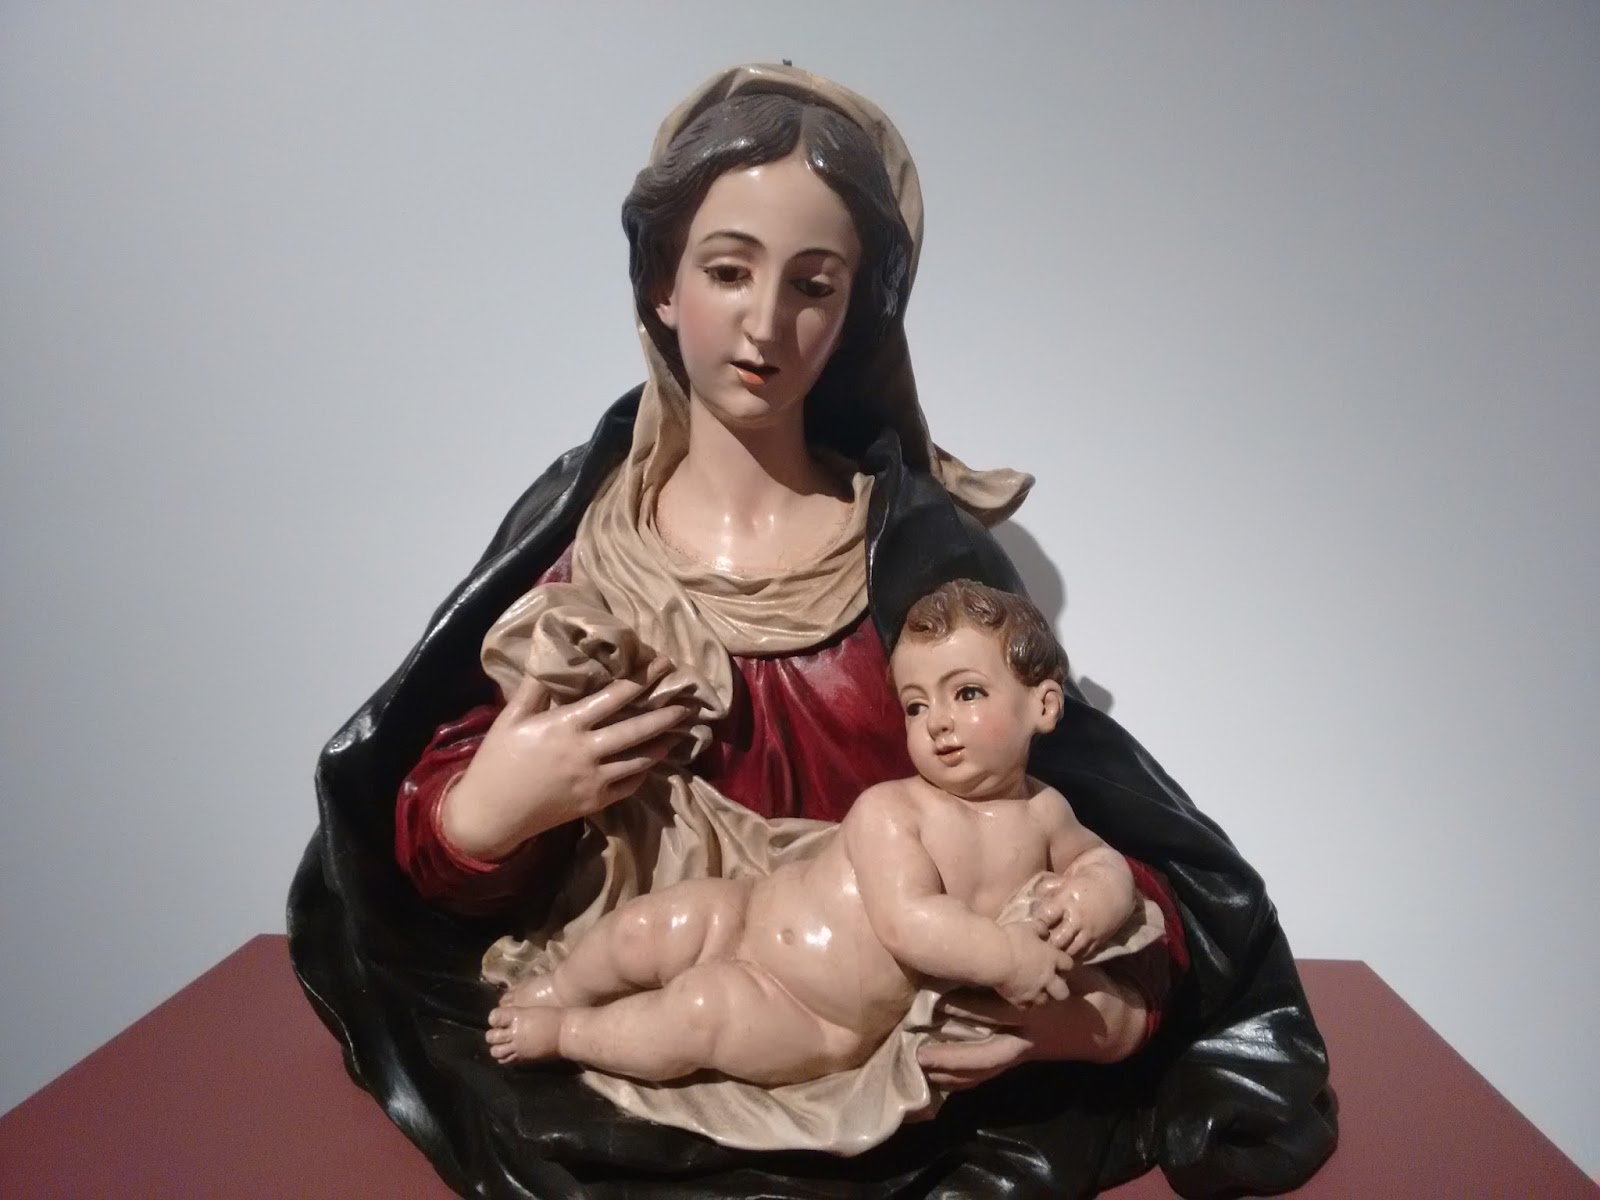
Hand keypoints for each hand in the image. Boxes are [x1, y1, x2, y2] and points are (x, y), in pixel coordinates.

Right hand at [440, 666, 690, 858]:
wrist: (491, 813)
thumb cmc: (498, 760)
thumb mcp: (511, 718)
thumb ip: (535, 687)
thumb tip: (553, 655)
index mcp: (566, 725)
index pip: (614, 696)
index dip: (642, 679)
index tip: (662, 665)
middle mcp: (586, 751)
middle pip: (637, 729)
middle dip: (666, 714)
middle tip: (688, 702)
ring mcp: (594, 780)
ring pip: (640, 759)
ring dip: (662, 744)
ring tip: (679, 731)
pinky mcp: (595, 802)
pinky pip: (629, 785)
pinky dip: (643, 772)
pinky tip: (652, 761)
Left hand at [919, 968, 1147, 1089]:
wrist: (1112, 1024)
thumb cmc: (1083, 986)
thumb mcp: (1066, 967)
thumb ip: (1037, 954)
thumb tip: (1006, 933)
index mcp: (1038, 1009)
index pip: (997, 1012)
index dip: (967, 1010)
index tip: (938, 1002)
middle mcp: (1030, 1035)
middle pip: (987, 1050)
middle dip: (954, 1053)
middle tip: (920, 1050)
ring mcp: (1027, 1051)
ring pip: (987, 1068)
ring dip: (955, 1071)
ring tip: (923, 1068)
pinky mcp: (1025, 1058)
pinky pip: (993, 1072)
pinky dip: (968, 1078)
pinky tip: (943, 1079)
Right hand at [995, 921, 1071, 1007]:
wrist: (995, 957)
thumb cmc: (1012, 938)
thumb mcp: (1028, 927)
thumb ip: (1040, 928)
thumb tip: (1045, 929)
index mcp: (1051, 959)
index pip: (1068, 964)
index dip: (1064, 964)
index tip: (1059, 962)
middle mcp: (1047, 978)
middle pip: (1063, 992)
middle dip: (1059, 988)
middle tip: (1051, 982)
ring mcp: (1034, 992)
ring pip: (1046, 1002)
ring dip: (1042, 997)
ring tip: (1035, 991)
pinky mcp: (1019, 1000)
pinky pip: (1026, 1007)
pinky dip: (1025, 1003)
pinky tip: (1020, 997)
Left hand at [1034, 873, 1135, 962]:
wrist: (1116, 884)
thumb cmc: (1087, 879)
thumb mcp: (1067, 879)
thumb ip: (1051, 889)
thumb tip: (1034, 895)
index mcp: (1066, 900)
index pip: (1046, 917)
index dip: (1038, 924)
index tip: (1033, 927)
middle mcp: (1077, 917)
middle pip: (1057, 940)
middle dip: (1047, 945)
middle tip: (1040, 947)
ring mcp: (1089, 930)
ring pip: (1070, 950)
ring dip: (1060, 954)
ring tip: (1052, 956)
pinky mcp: (1099, 938)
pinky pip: (1084, 953)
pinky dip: (1075, 956)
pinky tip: (1067, 956)